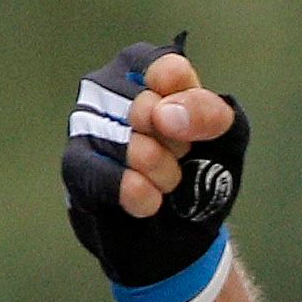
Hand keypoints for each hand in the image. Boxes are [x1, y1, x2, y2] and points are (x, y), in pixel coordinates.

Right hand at [63, 40, 248, 301]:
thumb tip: (165, 115)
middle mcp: (109, 87)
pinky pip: (98, 172)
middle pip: (146, 109)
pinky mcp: (75, 163)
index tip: (193, 132)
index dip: (188, 107)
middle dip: (176, 146)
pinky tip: (150, 202)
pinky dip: (132, 190)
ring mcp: (86, 123)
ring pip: (125, 142)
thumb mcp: (226, 139)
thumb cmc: (201, 171)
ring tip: (167, 183)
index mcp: (147, 71)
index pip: (166, 70)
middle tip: (181, 160)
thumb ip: (210, 112)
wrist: (180, 231)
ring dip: (160, 172)